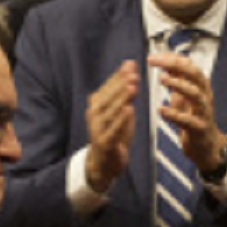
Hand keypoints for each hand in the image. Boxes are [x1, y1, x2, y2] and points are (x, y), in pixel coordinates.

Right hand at [83, 62, 139, 194]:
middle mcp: (94, 114)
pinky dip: (121, 119)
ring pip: (110, 111)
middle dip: (120, 84)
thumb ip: (125, 91)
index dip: (119, 75)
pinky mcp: (104, 142)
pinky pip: (113, 129)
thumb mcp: (121, 111)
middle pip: (108, 97)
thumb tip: (131, 67)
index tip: (130, 64)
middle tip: (132, 74)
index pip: (108, 87)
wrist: (104, 162)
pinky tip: (129, 110)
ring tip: (132, 87)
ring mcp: (97, 129)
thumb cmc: (114, 133)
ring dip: (121, 98)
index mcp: (97, 104)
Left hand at [150, 49, 225, 175]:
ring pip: (195, 94)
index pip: (188, 65)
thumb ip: (176, 80)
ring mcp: (204, 112)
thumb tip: (165, 61)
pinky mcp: (200, 128)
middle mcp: (204, 95)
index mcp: (200, 86)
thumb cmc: (194, 119)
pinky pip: (188, 120)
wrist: (206, 147)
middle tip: (156, 62)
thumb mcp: (183, 97)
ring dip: (179, 84)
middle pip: (194, 74)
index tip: (153, 56)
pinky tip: (161, 110)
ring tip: (162, 79)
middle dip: (175, 65)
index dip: (171, 58)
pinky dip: (174, 114)